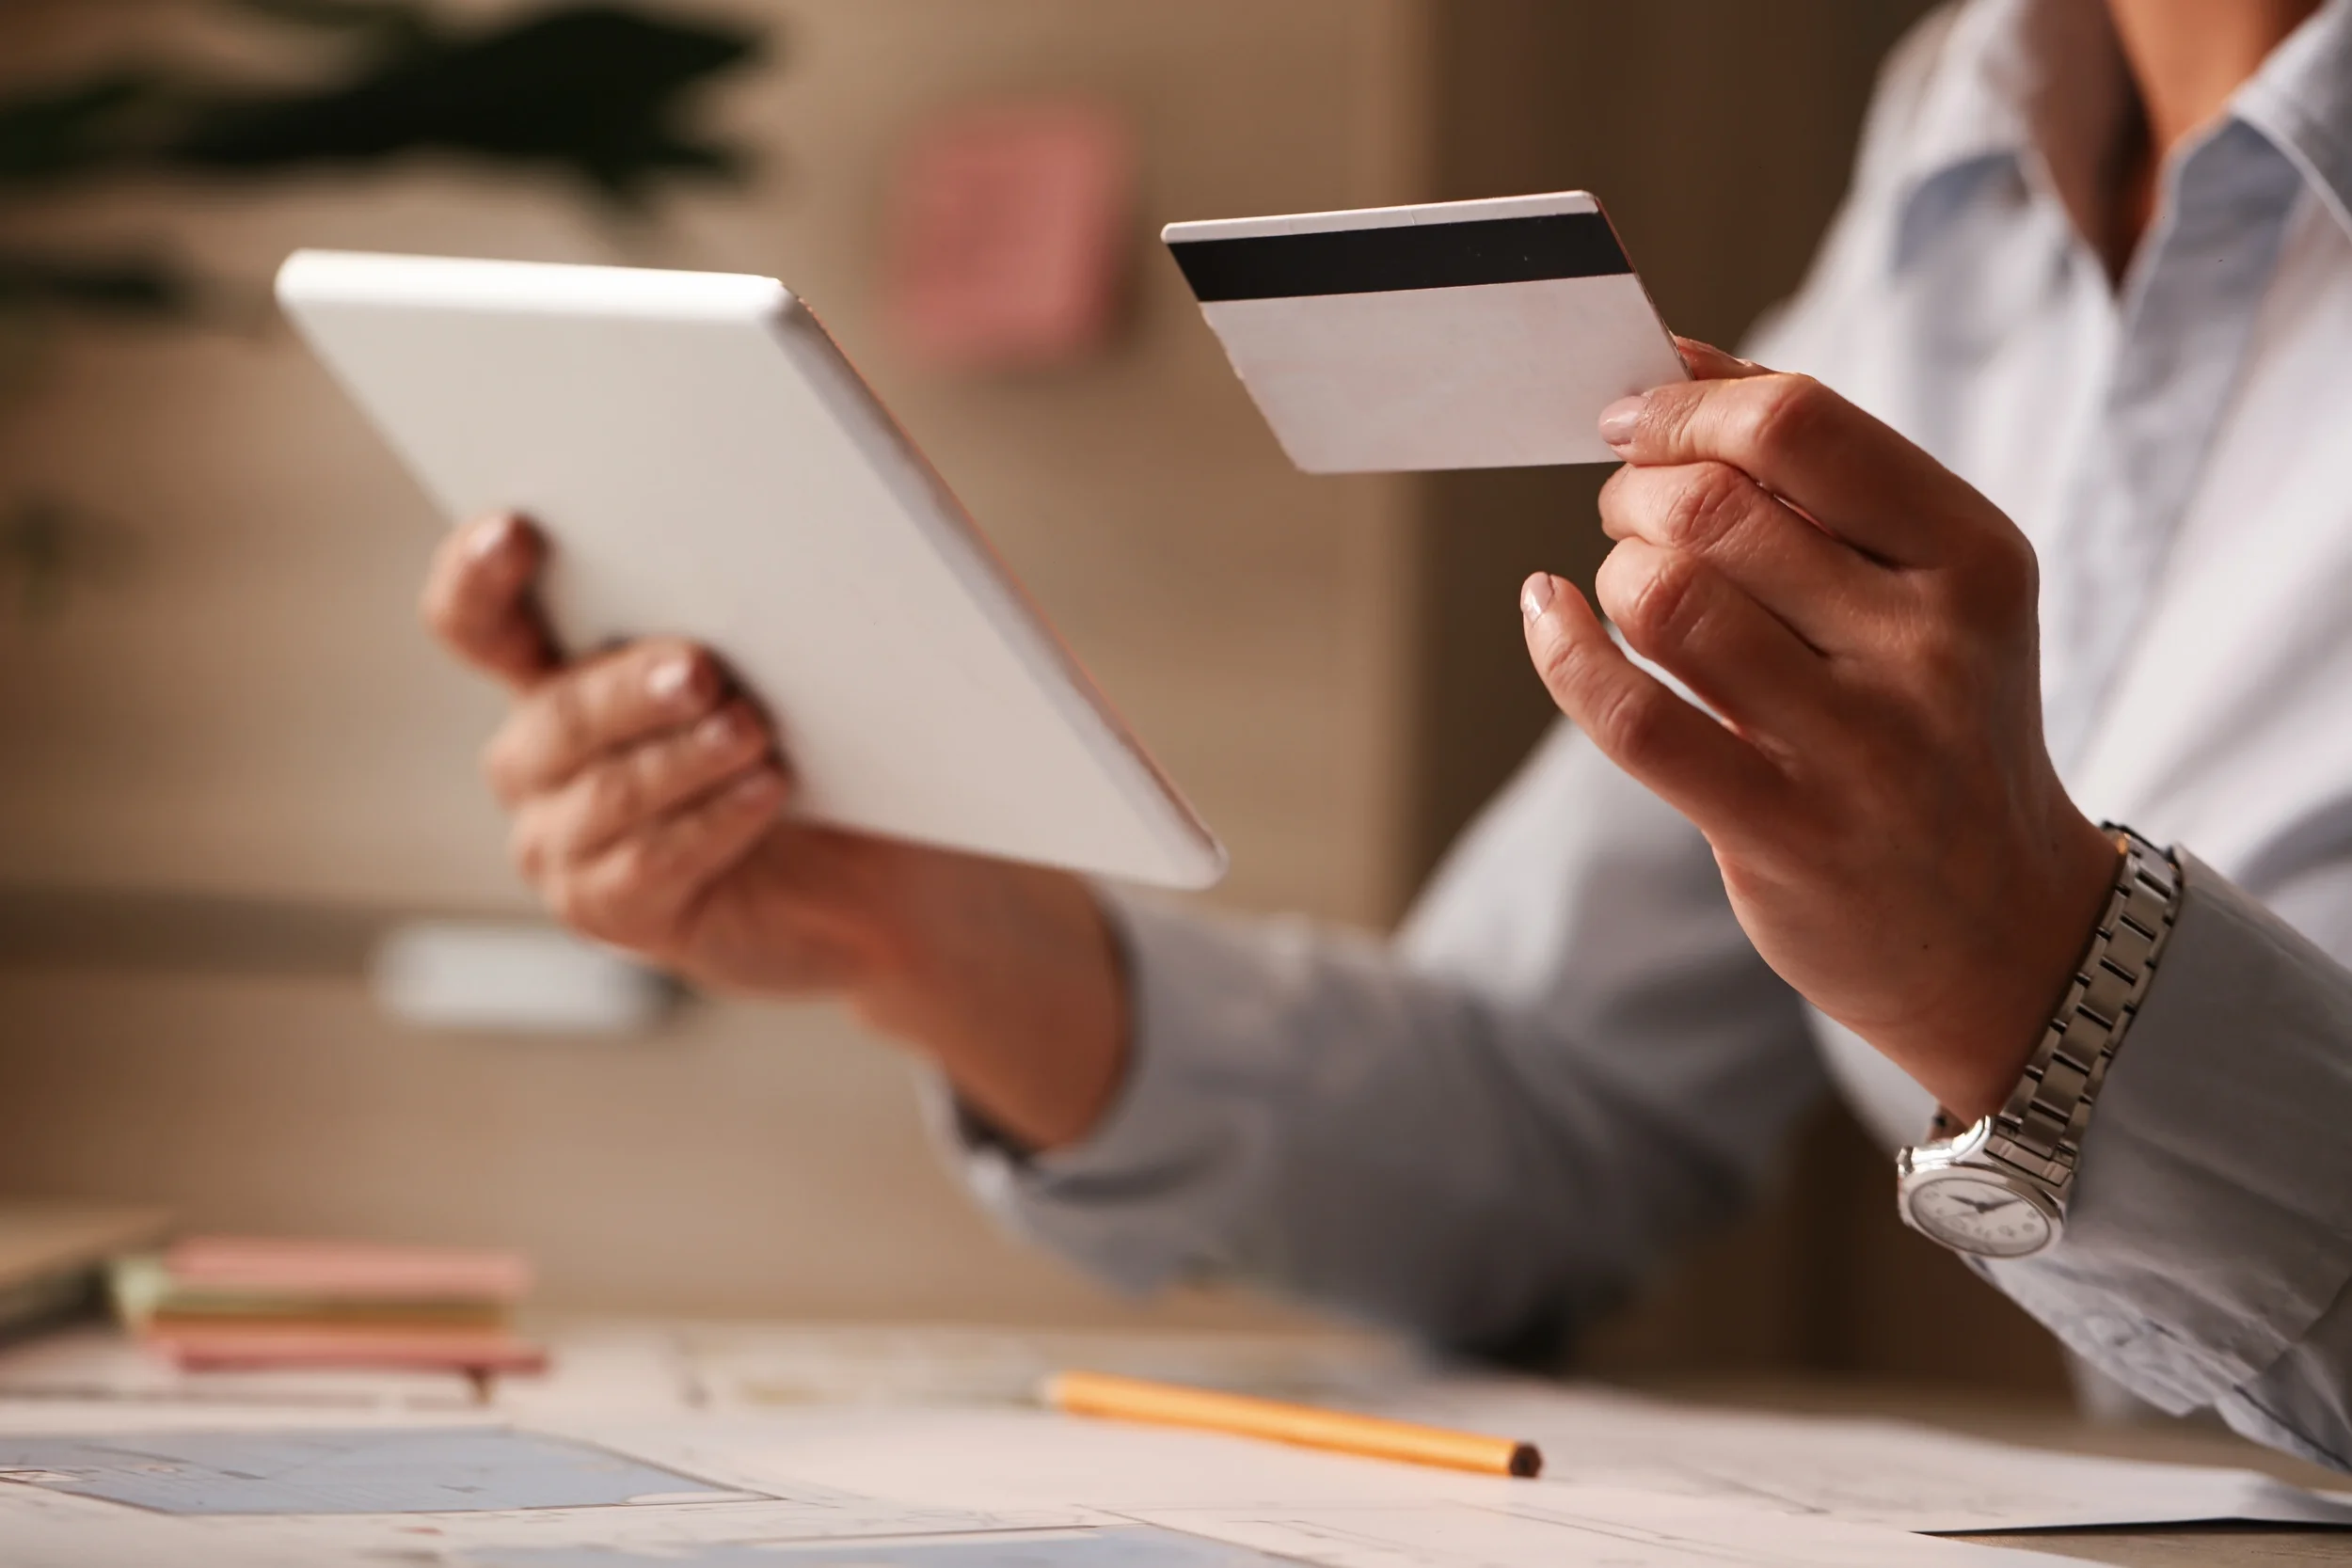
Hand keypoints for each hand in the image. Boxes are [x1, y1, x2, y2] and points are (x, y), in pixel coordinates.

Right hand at [419, 513, 1128, 1148]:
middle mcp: (540, 754)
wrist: (884, 877)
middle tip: (701, 669)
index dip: (477, 573)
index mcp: (559, 667)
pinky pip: (646, 865)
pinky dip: (711, 824)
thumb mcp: (798, 660)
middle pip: (554, 712)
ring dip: (683, 758)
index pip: (478, 618)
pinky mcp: (611, 911)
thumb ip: (764, 596)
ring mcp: (563, 840)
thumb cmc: (834, 745)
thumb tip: (792, 514)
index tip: (519, 530)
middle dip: (627, 686)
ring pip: (605, 792)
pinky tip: (766, 793)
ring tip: (755, 732)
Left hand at [1520, 341, 2118, 1119]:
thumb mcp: (1928, 586)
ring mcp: (1860, 746)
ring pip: (1666, 600)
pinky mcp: (1785, 832)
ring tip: (1624, 584)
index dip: (1688, 406)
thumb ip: (1817, 468)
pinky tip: (1549, 617)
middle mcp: (1928, 644)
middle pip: (1713, 507)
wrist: (2001, 929)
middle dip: (1636, 490)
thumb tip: (1677, 354)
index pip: (1801, 424)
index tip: (1636, 417)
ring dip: (1612, 572)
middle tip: (1629, 511)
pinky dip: (1565, 650)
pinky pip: (1634, 716)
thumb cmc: (1933, 723)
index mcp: (1972, 555)